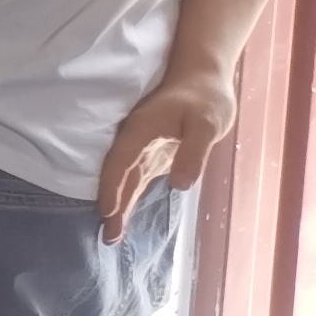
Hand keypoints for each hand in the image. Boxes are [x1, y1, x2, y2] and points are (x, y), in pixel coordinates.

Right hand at [94, 72, 232, 243]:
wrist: (202, 76)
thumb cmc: (206, 97)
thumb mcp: (208, 124)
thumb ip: (194, 153)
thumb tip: (178, 185)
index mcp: (140, 131)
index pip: (119, 164)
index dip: (112, 189)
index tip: (107, 214)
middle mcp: (134, 140)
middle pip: (117, 176)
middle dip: (112, 207)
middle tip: (108, 239)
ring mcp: (142, 146)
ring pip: (124, 179)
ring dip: (118, 204)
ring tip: (112, 233)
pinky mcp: (153, 151)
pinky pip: (134, 175)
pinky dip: (127, 194)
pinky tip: (124, 209)